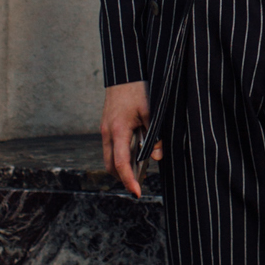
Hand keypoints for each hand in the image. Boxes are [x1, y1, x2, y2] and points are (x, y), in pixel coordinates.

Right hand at [101, 80, 158, 196]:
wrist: (124, 71)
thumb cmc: (138, 88)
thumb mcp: (152, 110)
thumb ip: (155, 135)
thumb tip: (158, 156)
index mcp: (118, 130)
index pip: (120, 163)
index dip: (128, 180)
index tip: (137, 193)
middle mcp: (107, 132)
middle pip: (111, 165)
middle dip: (123, 177)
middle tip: (140, 182)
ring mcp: (105, 129)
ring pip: (109, 157)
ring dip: (122, 165)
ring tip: (141, 167)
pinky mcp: (107, 125)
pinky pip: (112, 146)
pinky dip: (121, 154)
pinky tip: (137, 150)